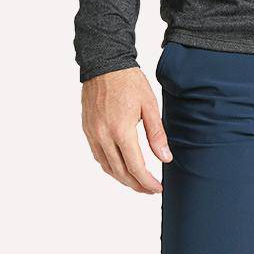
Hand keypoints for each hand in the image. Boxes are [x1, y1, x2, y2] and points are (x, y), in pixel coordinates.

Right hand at [81, 66, 172, 193]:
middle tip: (150, 189)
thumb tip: (165, 158)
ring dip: (123, 179)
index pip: (136, 168)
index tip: (158, 188)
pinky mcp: (87, 130)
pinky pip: (98, 156)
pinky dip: (110, 166)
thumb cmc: (129, 81)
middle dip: (136, 185)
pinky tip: (121, 166)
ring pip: (107, 168)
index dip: (147, 182)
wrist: (104, 64)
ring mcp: (93, 135)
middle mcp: (103, 137)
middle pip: (120, 173)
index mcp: (121, 131)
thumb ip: (157, 134)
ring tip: (138, 181)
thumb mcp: (150, 105)